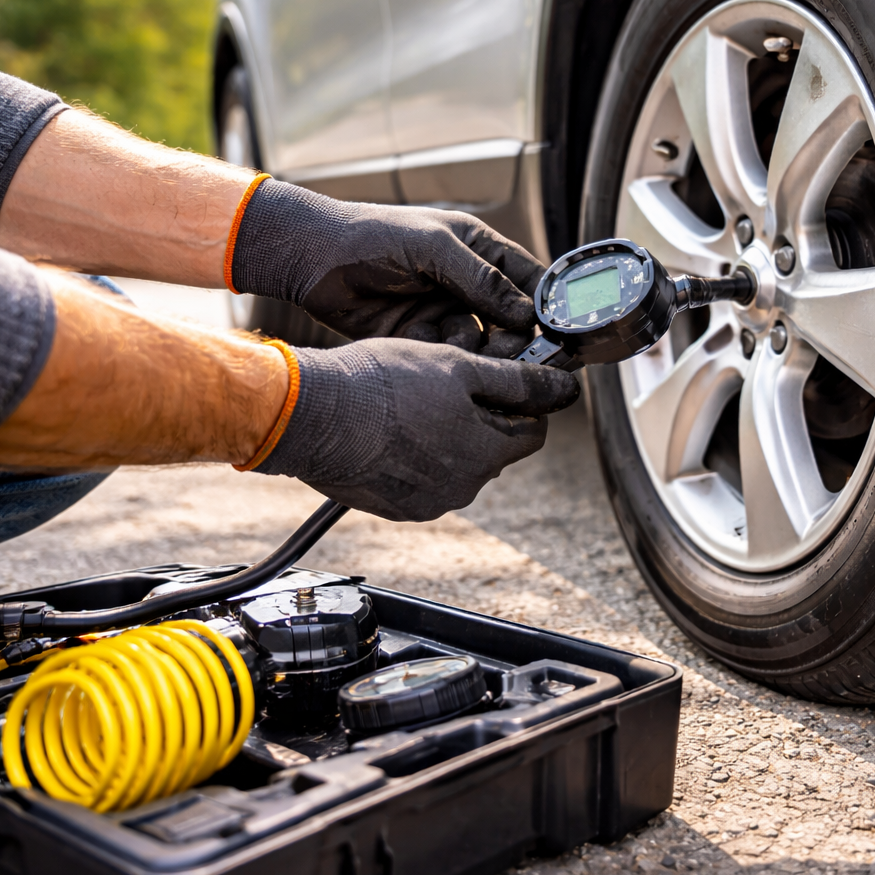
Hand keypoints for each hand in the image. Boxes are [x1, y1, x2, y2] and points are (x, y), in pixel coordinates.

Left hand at [229, 181, 544, 351]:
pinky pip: (448, 356)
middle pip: (510, 321)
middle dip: (514, 338)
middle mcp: (467, 284)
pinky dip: (444, 357)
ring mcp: (444, 312)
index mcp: (479, 251)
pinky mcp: (420, 339)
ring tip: (466, 351)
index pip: (529, 280)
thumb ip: (481, 279)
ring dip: (479, 351)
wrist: (312, 259)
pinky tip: (430, 350)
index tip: (562, 334)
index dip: (548, 307)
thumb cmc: (371, 236)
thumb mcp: (433, 247)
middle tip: (514, 354)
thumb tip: (526, 314)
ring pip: (482, 344)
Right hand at [253, 339, 578, 520]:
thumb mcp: (458, 367)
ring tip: (411, 403)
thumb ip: (518, 382)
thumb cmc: (380, 385)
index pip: (532, 433)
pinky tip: (390, 428)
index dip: (523, 402)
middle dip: (481, 417)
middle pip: (492, 449)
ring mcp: (426, 503)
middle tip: (447, 383)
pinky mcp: (394, 507)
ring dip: (445, 436)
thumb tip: (565, 387)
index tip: (504, 380)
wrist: (309, 415)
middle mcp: (463, 489)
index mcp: (486, 456)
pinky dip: (414, 455)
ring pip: (455, 464)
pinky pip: (420, 479)